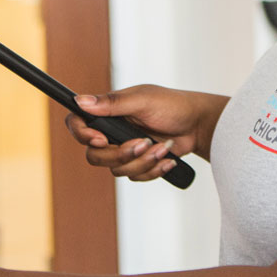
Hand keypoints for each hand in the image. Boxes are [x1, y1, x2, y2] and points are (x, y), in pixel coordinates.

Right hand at [66, 85, 227, 179]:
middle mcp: (113, 131)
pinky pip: (134, 176)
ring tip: (162, 147)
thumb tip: (80, 101)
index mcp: (109, 111)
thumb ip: (112, 103)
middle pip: (95, 156)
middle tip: (143, 143)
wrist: (198, 126)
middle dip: (120, 154)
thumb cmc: (173, 106)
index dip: (82, 135)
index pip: (78, 122)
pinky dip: (153, 169)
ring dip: (142, 161)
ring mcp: (124, 149)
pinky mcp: (138, 163)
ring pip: (117, 170)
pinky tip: (167, 157)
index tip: (101, 140)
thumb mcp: (143, 100)